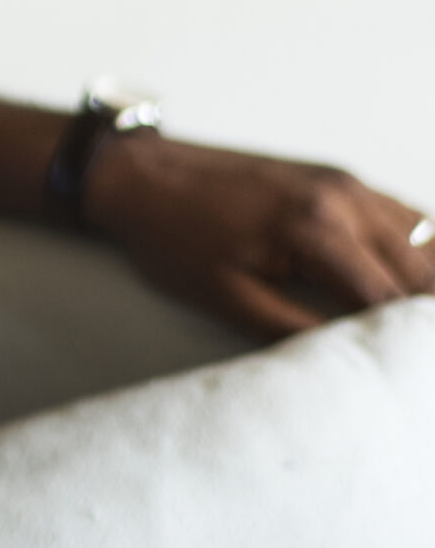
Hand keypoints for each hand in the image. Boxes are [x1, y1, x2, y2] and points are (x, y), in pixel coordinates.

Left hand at [86, 134, 434, 338]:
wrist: (142, 176)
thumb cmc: (174, 237)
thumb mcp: (226, 297)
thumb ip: (292, 329)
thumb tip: (346, 360)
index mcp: (318, 229)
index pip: (389, 297)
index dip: (406, 340)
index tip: (411, 371)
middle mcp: (345, 198)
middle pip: (422, 268)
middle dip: (424, 315)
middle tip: (418, 354)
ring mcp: (347, 182)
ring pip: (426, 237)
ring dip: (427, 281)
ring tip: (418, 328)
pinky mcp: (340, 178)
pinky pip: (404, 215)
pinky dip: (420, 249)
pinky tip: (413, 281)